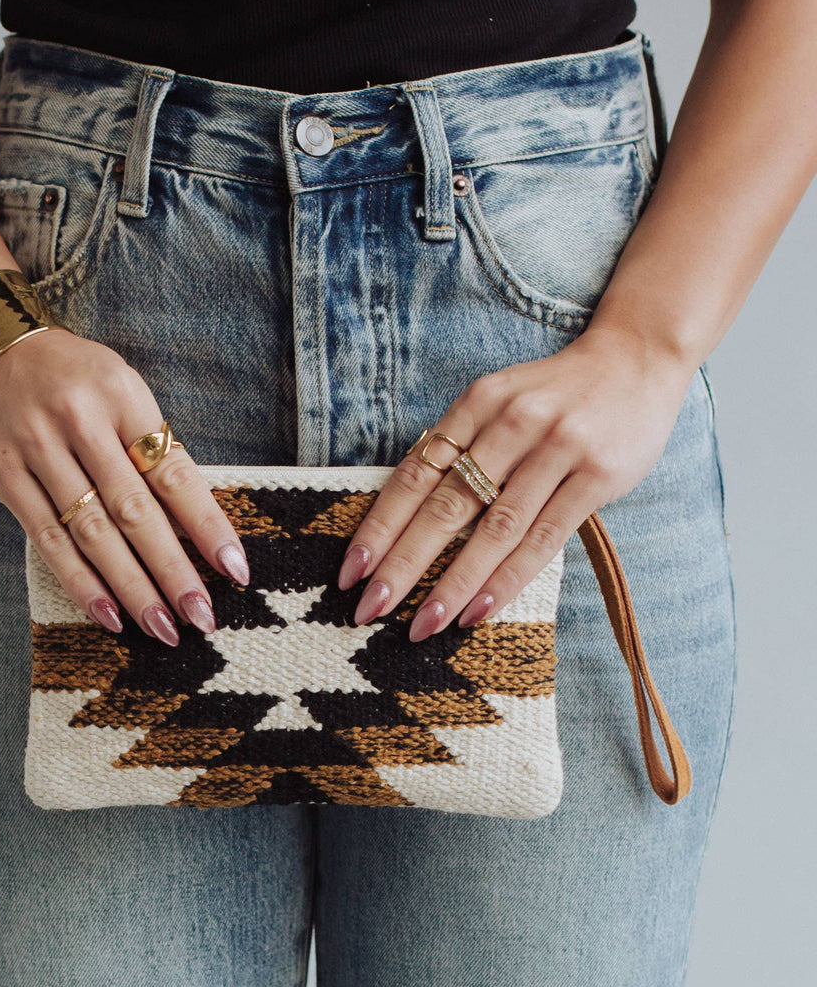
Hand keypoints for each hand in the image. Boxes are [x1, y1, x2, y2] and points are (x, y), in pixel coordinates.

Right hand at [0, 327, 250, 644]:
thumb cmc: (75, 379)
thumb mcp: (122, 392)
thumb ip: (153, 449)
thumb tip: (195, 529)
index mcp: (122, 396)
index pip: (174, 473)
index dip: (207, 526)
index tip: (235, 570)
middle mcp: (79, 422)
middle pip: (134, 511)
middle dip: (172, 571)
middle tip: (202, 618)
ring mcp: (37, 449)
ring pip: (92, 533)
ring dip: (131, 587)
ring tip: (164, 628)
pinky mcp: (4, 476)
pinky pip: (48, 541)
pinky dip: (81, 582)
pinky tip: (109, 616)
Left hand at [337, 328, 694, 638]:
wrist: (637, 361)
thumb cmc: (554, 397)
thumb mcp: (498, 404)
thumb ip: (461, 451)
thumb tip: (404, 521)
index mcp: (476, 403)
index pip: (415, 475)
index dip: (380, 527)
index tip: (350, 573)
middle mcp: (511, 422)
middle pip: (446, 506)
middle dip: (403, 564)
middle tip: (370, 610)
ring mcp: (557, 448)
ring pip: (494, 529)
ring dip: (453, 583)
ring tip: (422, 625)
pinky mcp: (595, 476)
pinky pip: (543, 539)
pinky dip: (507, 578)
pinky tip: (478, 610)